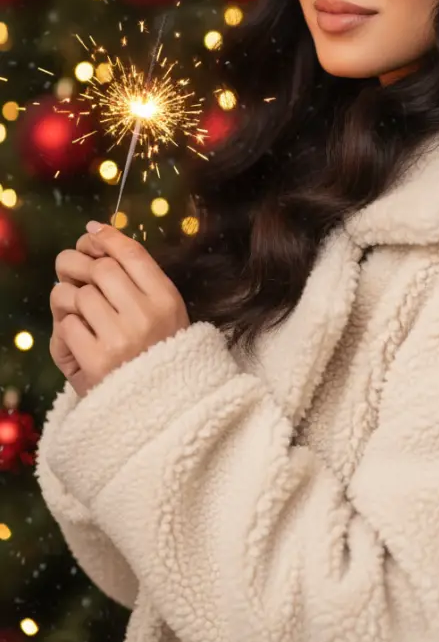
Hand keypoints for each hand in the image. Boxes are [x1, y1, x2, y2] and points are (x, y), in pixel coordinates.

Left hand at [49, 223, 189, 397]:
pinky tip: (81, 339)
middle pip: (101, 269)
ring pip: (79, 294)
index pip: (132, 253)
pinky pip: (68, 325)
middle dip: (81, 267)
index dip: (107, 236)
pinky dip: (68, 328)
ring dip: (71, 300)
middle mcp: (146, 316)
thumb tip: (98, 231)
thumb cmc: (155, 354)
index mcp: (167, 300)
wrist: (156, 411)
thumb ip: (137, 277)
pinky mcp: (95, 360)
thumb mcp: (163, 313)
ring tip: (80, 313)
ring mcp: (120, 339)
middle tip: (75, 274)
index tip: (92, 231)